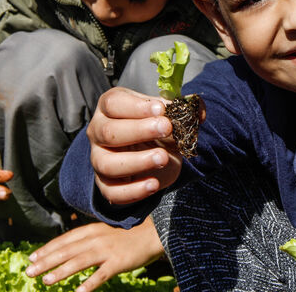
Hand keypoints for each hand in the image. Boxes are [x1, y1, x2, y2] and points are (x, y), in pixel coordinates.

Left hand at [25, 217, 163, 291]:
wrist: (153, 234)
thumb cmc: (128, 236)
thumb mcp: (105, 233)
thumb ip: (87, 240)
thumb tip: (68, 250)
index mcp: (92, 230)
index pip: (65, 239)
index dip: (48, 249)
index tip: (32, 257)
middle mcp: (97, 239)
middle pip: (67, 251)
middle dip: (47, 261)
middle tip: (30, 271)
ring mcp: (107, 251)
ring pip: (80, 262)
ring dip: (62, 271)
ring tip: (47, 281)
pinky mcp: (118, 262)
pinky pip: (101, 275)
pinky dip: (89, 284)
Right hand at [88, 87, 186, 203]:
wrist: (154, 157)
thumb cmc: (157, 129)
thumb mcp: (169, 115)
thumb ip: (183, 108)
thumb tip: (196, 110)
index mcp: (111, 108)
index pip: (113, 103)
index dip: (137, 107)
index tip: (161, 110)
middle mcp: (99, 132)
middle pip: (109, 132)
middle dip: (139, 130)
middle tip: (167, 128)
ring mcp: (100, 159)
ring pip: (107, 164)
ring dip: (137, 162)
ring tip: (163, 158)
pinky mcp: (106, 185)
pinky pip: (112, 192)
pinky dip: (133, 191)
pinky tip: (153, 184)